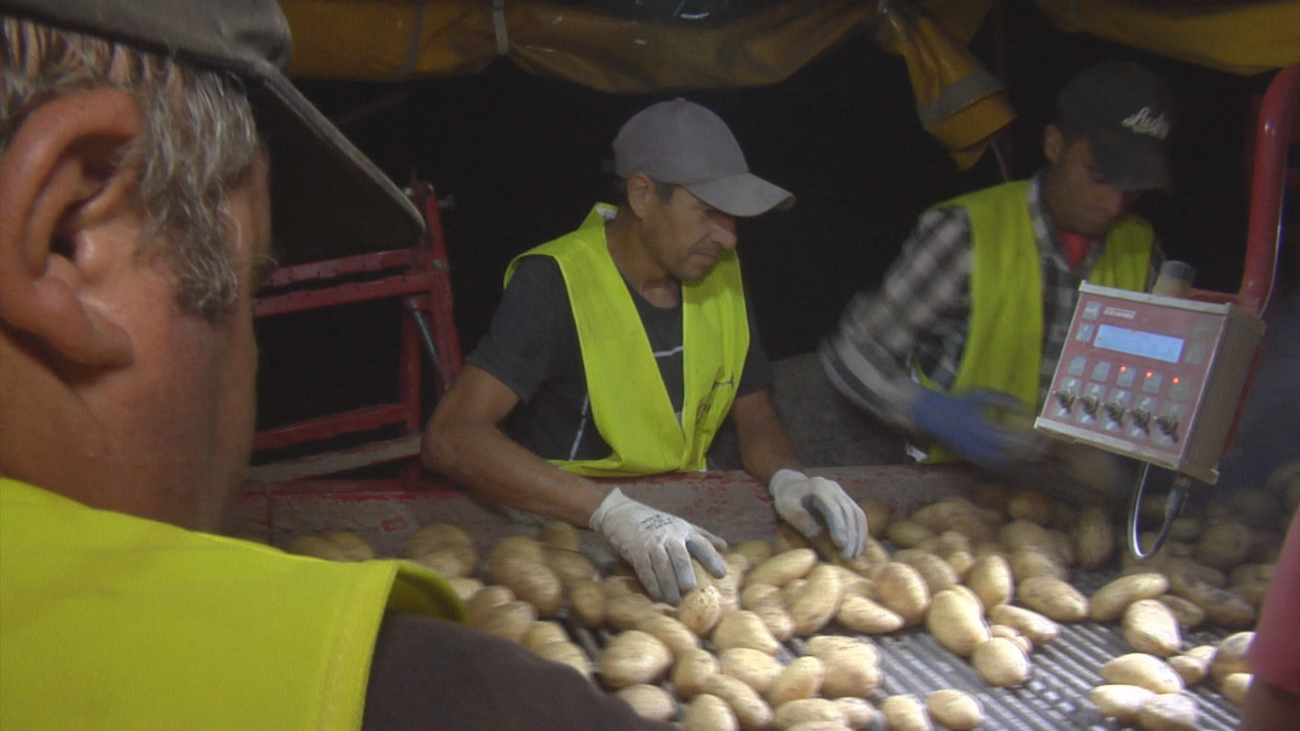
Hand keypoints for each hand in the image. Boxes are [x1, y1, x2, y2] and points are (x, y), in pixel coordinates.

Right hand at [589, 488, 726, 603]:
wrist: (622, 513)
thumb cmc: (656, 522)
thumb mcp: (681, 525)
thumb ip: (702, 536)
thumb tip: (724, 546)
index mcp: (684, 530)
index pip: (701, 545)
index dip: (712, 559)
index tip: (721, 574)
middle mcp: (670, 536)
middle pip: (681, 557)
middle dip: (685, 574)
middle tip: (690, 590)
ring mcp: (652, 542)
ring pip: (663, 566)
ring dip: (669, 584)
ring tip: (674, 601)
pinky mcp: (636, 549)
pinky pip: (644, 568)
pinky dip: (651, 582)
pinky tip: (656, 594)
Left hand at [768, 469, 867, 557]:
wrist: (791, 486)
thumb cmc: (787, 500)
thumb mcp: (786, 508)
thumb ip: (800, 519)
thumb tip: (817, 533)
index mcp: (819, 487)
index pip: (833, 508)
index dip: (839, 527)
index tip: (841, 545)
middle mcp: (834, 488)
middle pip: (848, 512)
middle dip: (850, 535)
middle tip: (847, 556)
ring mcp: (842, 493)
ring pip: (857, 514)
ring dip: (858, 535)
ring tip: (855, 555)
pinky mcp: (846, 500)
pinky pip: (858, 516)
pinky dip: (860, 532)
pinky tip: (858, 547)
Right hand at [911, 388, 1034, 470]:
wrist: (933, 416)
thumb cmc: (960, 402)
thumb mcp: (981, 395)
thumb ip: (1005, 400)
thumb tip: (1029, 409)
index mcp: (978, 425)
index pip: (1007, 435)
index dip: (1024, 436)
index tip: (1035, 430)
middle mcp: (975, 442)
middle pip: (1006, 454)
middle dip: (1026, 451)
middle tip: (1038, 443)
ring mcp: (973, 453)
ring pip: (1001, 464)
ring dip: (1018, 460)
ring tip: (1029, 451)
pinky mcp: (972, 459)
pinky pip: (993, 467)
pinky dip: (1007, 464)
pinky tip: (1016, 456)